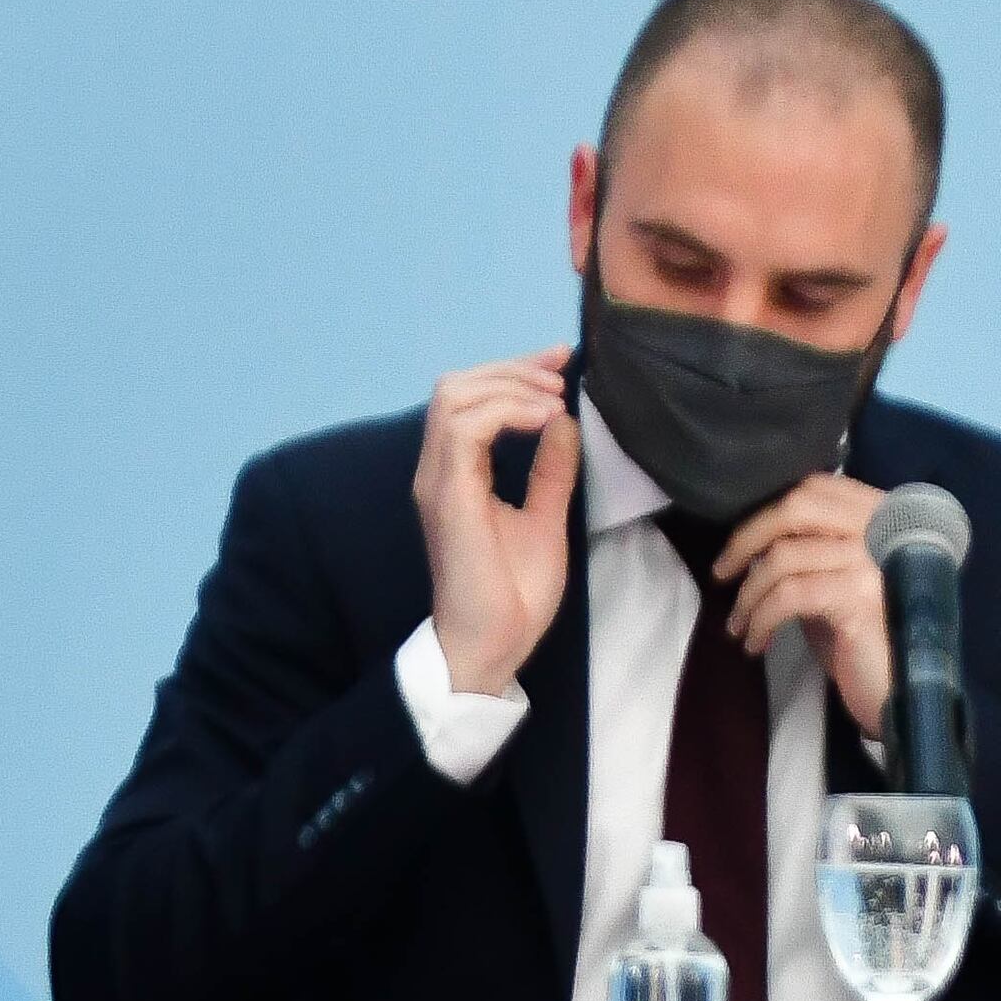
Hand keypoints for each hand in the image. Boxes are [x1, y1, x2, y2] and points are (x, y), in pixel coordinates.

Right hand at [412, 352, 578, 699]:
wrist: (495, 643)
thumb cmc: (514, 592)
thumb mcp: (545, 516)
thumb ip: (549, 470)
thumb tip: (562, 423)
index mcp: (456, 473)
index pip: (469, 399)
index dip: (514, 370)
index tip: (561, 357)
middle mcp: (438, 470)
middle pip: (455, 385)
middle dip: (512, 368)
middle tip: (560, 373)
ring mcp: (438, 481)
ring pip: (453, 397)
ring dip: (509, 385)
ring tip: (554, 398)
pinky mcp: (448, 498)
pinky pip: (463, 430)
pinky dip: (506, 412)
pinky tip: (544, 418)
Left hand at [712, 475, 890, 735]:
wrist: (906, 696)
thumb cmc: (871, 643)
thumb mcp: (840, 584)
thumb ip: (815, 550)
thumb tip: (755, 539)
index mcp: (885, 519)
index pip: (818, 486)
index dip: (769, 509)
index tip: (743, 544)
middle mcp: (884, 530)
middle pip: (798, 507)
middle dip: (747, 539)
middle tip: (722, 574)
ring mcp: (874, 561)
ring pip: (783, 557)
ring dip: (747, 596)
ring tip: (739, 625)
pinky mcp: (859, 597)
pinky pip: (789, 595)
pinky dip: (760, 619)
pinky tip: (755, 643)